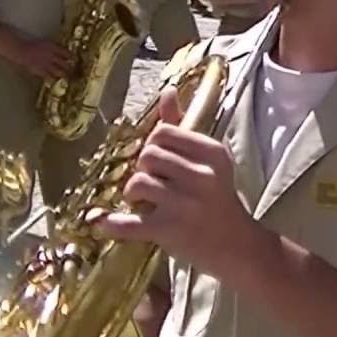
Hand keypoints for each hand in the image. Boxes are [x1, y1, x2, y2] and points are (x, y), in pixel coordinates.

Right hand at [12, 38, 72, 79]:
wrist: (21, 51)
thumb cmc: (33, 46)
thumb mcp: (46, 43)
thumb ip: (55, 48)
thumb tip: (64, 52)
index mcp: (53, 48)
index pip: (67, 53)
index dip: (73, 57)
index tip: (75, 60)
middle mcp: (52, 56)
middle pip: (65, 64)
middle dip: (71, 68)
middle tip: (74, 71)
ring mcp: (46, 64)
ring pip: (59, 71)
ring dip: (64, 75)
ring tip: (68, 78)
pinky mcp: (41, 70)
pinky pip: (49, 76)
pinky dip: (53, 79)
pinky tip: (55, 81)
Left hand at [96, 88, 258, 280]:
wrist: (235, 244)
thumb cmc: (217, 198)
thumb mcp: (207, 160)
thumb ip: (182, 127)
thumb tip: (167, 91)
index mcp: (212, 153)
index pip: (163, 133)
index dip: (153, 145)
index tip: (161, 162)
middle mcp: (203, 175)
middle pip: (147, 156)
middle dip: (144, 169)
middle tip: (155, 184)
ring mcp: (186, 204)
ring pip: (136, 183)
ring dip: (134, 194)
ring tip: (146, 203)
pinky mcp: (170, 230)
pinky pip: (127, 223)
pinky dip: (111, 223)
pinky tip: (101, 222)